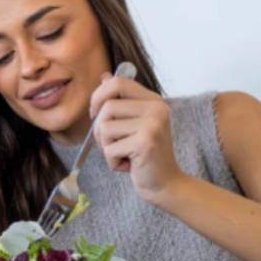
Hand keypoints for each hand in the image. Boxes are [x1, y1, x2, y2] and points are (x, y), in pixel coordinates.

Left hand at [89, 71, 184, 203]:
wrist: (165, 184)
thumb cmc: (145, 155)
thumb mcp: (133, 124)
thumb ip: (121, 101)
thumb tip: (104, 76)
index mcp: (154, 101)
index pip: (118, 82)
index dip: (98, 96)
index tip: (95, 114)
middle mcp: (156, 109)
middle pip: (107, 107)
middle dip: (99, 129)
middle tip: (111, 144)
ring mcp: (153, 125)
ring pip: (105, 128)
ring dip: (106, 147)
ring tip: (123, 154)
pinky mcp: (145, 143)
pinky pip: (110, 149)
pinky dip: (113, 162)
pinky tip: (129, 165)